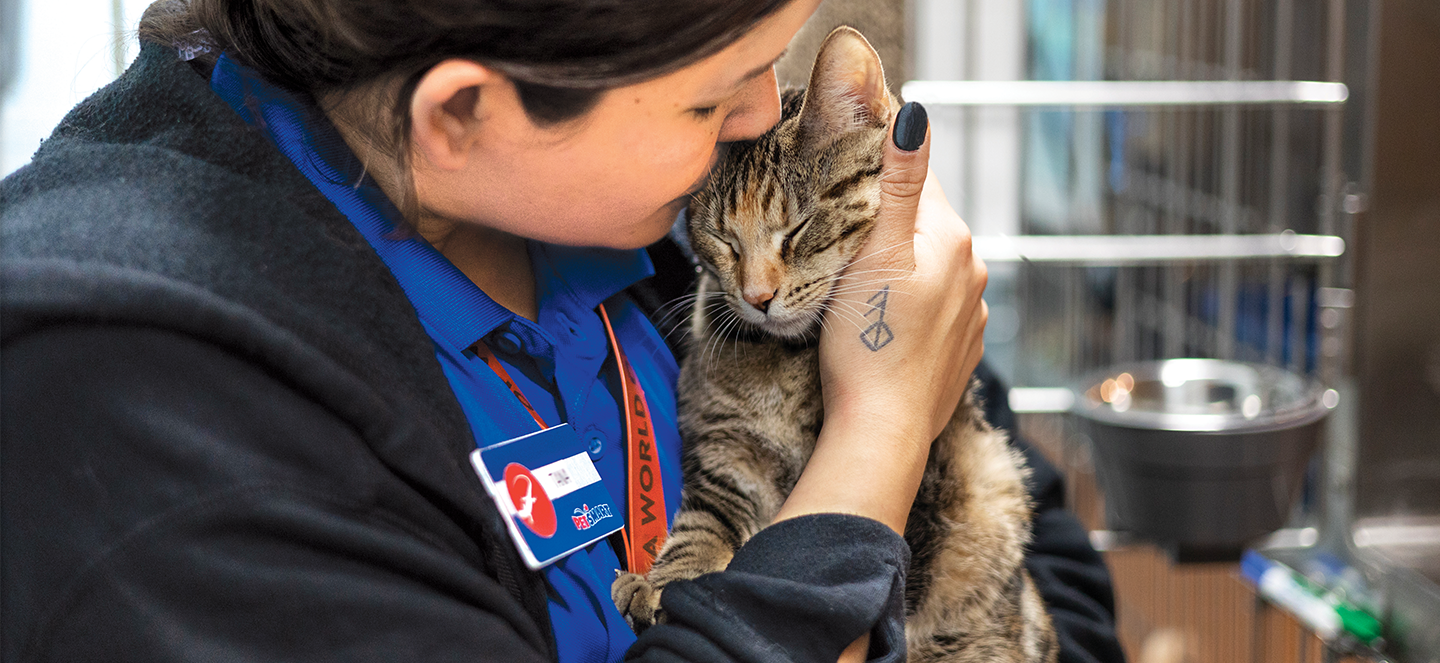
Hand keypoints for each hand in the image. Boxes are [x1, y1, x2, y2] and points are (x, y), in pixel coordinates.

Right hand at [773, 102, 988, 534]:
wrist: (882, 430)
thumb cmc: (869, 343)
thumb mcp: (873, 252)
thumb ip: (898, 183)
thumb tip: (913, 115)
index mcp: (951, 237)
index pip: (917, 176)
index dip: (877, 170)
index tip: (841, 174)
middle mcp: (972, 269)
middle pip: (923, 222)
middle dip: (885, 221)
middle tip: (838, 235)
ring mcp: (971, 313)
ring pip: (928, 265)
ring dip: (898, 264)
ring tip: (857, 283)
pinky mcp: (960, 348)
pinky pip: (934, 307)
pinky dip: (909, 305)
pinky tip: (882, 323)